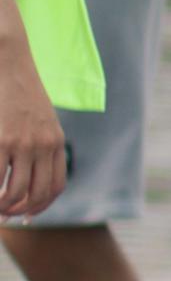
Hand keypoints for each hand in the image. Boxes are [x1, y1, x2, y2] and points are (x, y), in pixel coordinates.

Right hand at [0, 42, 65, 219]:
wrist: (9, 65)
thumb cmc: (21, 93)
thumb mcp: (42, 119)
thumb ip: (43, 144)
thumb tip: (32, 171)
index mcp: (56, 142)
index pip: (56, 187)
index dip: (42, 207)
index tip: (28, 215)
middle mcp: (44, 146)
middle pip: (38, 194)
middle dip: (21, 211)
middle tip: (6, 215)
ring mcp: (23, 144)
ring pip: (16, 193)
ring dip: (4, 207)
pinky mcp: (1, 141)